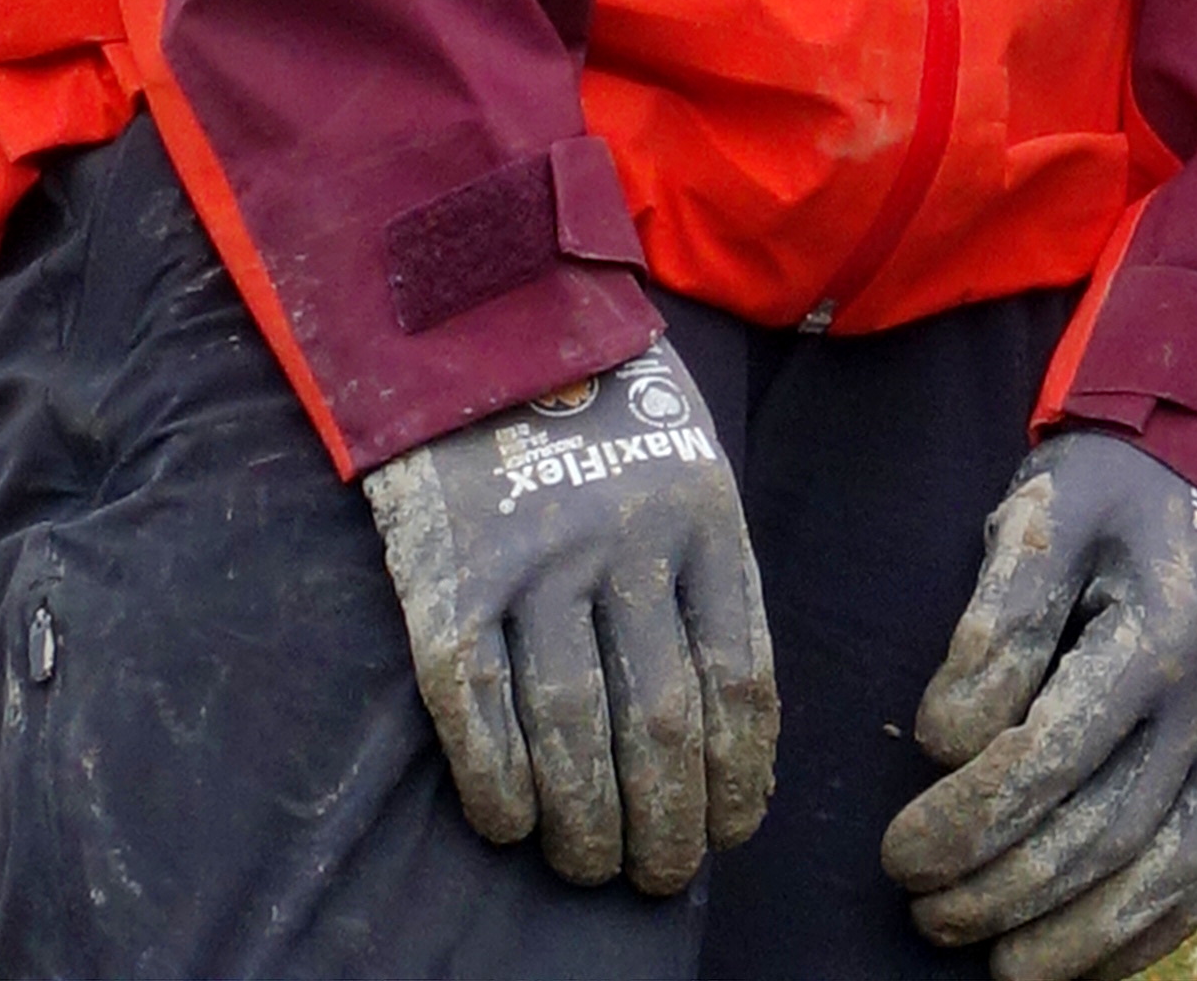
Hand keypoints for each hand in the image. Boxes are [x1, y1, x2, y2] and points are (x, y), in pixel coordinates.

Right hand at [363, 337, 774, 894]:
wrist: (482, 319)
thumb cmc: (600, 409)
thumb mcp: (686, 464)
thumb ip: (704, 574)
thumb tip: (728, 724)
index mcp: (702, 517)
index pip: (741, 679)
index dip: (743, 775)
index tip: (733, 828)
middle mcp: (627, 544)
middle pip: (664, 723)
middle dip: (671, 822)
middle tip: (664, 876)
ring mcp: (537, 563)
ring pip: (576, 732)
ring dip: (589, 824)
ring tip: (594, 865)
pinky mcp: (453, 581)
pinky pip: (478, 712)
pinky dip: (500, 785)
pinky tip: (515, 825)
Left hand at [885, 432, 1196, 980]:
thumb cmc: (1112, 502)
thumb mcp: (1048, 515)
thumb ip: (999, 615)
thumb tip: (948, 739)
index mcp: (1161, 633)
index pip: (1050, 757)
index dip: (966, 819)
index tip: (898, 850)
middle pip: (1101, 832)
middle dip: (999, 889)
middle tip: (923, 908)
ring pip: (1160, 877)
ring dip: (1067, 936)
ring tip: (988, 957)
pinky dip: (1140, 939)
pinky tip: (1071, 958)